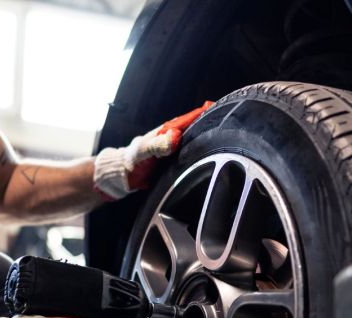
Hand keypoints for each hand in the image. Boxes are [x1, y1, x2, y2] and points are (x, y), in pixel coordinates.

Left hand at [93, 100, 213, 200]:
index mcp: (166, 132)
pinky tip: (209, 156)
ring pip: (194, 142)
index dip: (201, 113)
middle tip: (227, 119)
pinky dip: (199, 154)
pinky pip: (190, 155)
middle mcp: (172, 138)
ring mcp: (174, 149)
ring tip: (224, 136)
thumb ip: (158, 145)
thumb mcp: (144, 151)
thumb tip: (175, 136)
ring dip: (206, 139)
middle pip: (194, 128)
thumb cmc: (132, 161)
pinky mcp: (175, 161)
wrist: (124, 176)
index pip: (187, 119)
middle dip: (209, 123)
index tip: (215, 106)